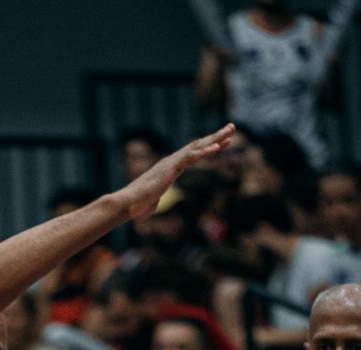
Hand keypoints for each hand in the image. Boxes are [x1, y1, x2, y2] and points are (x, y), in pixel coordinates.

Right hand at [118, 125, 235, 222]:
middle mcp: (172, 161)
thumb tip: (148, 210)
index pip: (192, 154)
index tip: (221, 143)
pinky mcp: (171, 167)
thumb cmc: (137, 206)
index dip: (207, 148)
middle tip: (232, 128)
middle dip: (216, 136)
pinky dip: (205, 152)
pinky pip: (191, 157)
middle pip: (198, 145)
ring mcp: (172, 163)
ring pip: (198, 147)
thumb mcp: (150, 203)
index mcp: (170, 168)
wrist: (128, 203)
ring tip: (230, 131)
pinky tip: (217, 147)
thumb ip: (154, 202)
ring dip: (215, 139)